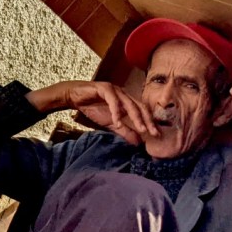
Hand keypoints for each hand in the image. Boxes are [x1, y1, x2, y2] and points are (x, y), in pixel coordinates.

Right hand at [27, 80, 157, 144]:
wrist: (74, 97)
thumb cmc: (93, 108)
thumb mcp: (110, 124)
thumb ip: (124, 131)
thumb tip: (138, 143)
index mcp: (127, 101)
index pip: (143, 111)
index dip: (150, 122)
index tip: (157, 135)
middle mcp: (124, 94)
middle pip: (140, 107)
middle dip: (147, 120)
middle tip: (153, 133)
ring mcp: (115, 90)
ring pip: (129, 104)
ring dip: (135, 117)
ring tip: (141, 129)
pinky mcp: (104, 88)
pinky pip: (113, 101)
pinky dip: (116, 112)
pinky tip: (117, 123)